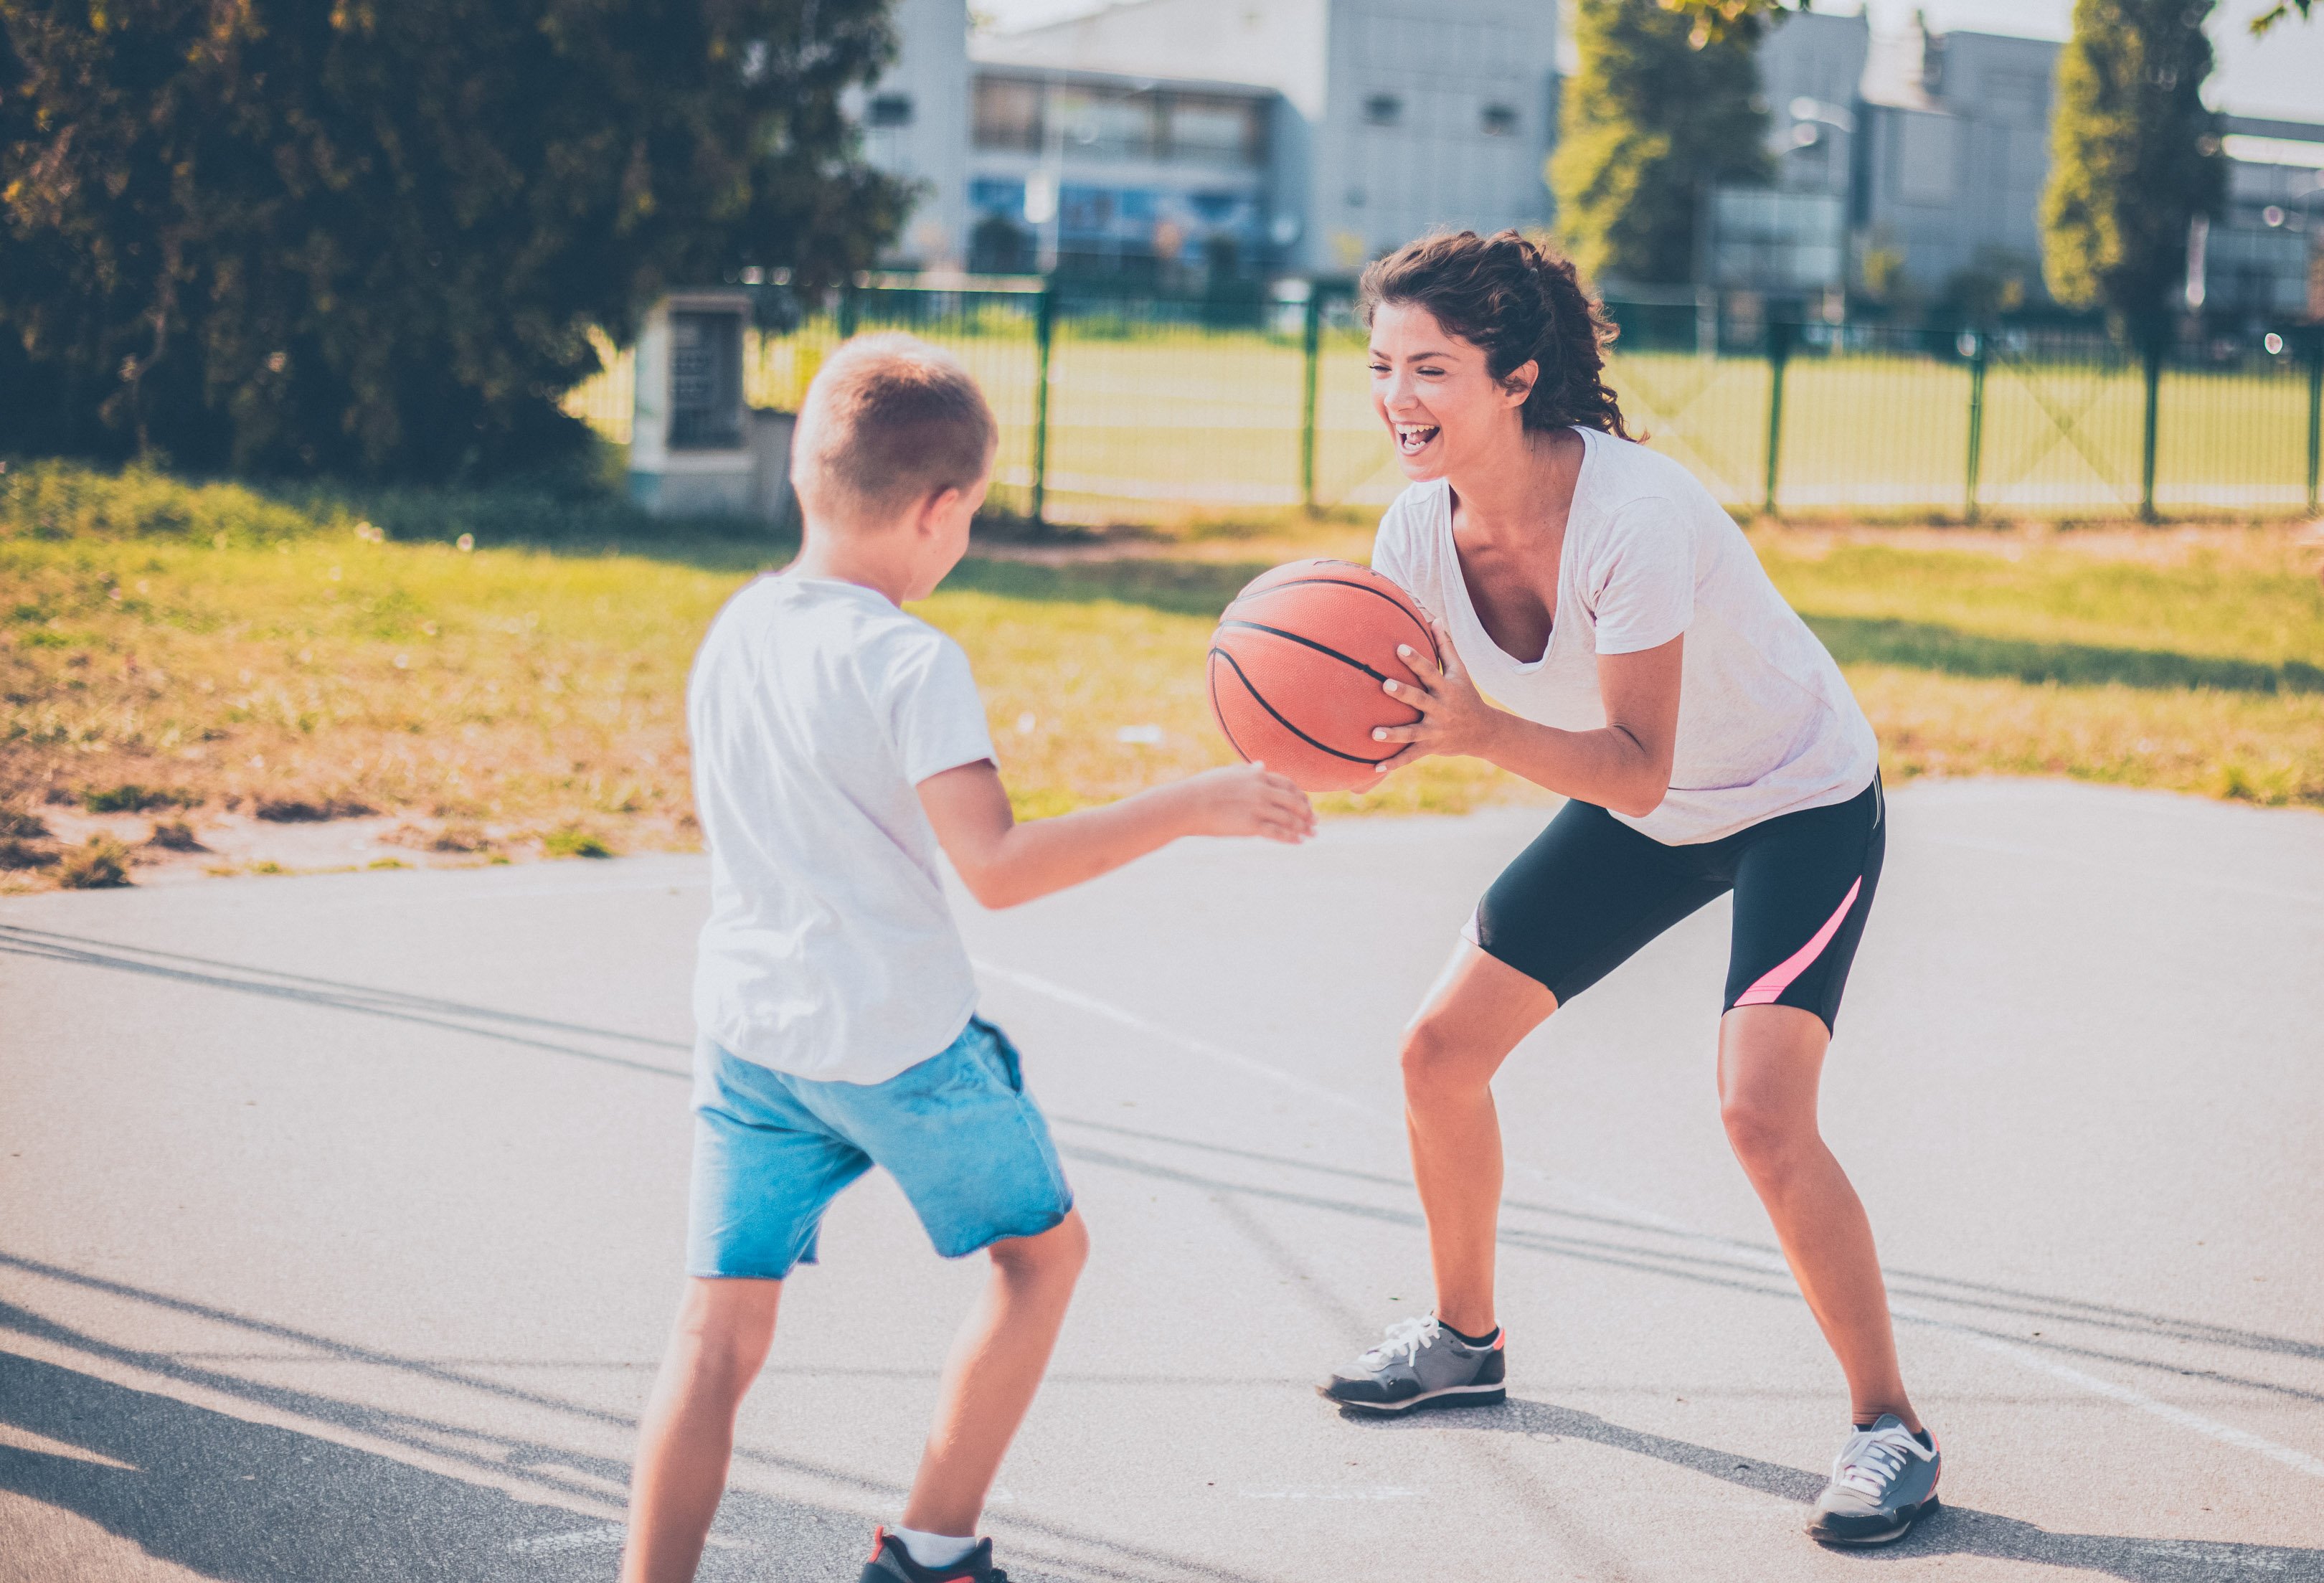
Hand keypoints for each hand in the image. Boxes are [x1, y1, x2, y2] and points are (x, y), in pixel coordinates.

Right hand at [1175, 762, 1316, 843]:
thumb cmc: (1204, 788)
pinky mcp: (1252, 825)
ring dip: (1304, 828)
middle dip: (1307, 813)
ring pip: (1289, 818)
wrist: (1188, 804)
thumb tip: (1262, 765)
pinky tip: (1299, 842)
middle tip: (1315, 821)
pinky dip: (1291, 838)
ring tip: (1312, 834)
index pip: (1288, 785)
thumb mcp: (1229, 773)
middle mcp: (1262, 790)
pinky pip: (1278, 833)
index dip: (1301, 795)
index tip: (1307, 804)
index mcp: (1257, 776)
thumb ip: (1248, 771)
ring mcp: (1258, 807)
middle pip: (1294, 801)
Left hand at [1370, 618, 1504, 773]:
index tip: (1399, 648)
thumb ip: (1445, 646)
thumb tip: (1435, 618)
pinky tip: (1375, 767)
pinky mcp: (1430, 747)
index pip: (1429, 671)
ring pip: (1412, 733)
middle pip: (1420, 700)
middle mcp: (1440, 709)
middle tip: (1385, 685)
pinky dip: (1393, 763)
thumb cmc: (1466, 695)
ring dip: (1394, 734)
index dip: (1415, 660)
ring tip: (1374, 733)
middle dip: (1403, 693)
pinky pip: (1410, 756)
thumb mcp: (1459, 671)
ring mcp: (1435, 730)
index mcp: (1446, 688)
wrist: (1484, 732)